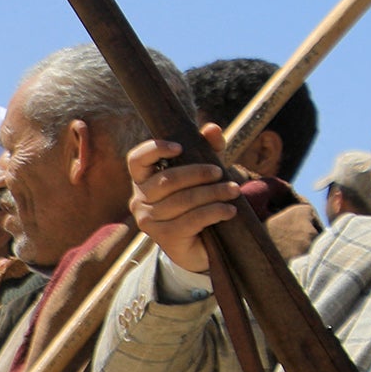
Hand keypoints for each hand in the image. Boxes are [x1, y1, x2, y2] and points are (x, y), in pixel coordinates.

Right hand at [128, 133, 238, 277]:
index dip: (154, 149)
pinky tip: (230, 210)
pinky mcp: (164, 238)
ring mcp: (148, 220)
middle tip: (222, 173)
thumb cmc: (199, 201)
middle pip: (168, 180)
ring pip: (183, 200)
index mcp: (143, 179)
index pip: (136, 159)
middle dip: (199, 174)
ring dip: (214, 193)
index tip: (180, 146)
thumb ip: (208, 148)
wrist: (199, 244)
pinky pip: (192, 220)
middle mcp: (139, 199)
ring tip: (234, 190)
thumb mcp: (206, 172)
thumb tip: (211, 128)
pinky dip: (215, 212)